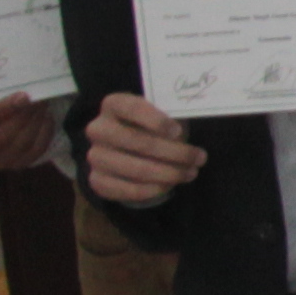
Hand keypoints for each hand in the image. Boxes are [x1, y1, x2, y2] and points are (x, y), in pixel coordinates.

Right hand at [80, 91, 201, 207]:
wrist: (131, 149)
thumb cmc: (154, 126)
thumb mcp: (164, 114)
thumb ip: (172, 116)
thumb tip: (181, 132)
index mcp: (113, 105)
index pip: (130, 107)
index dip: (154, 119)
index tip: (177, 131)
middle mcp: (98, 129)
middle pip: (136, 141)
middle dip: (174, 152)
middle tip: (200, 158)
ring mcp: (95, 156)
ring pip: (135, 169)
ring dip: (169, 174)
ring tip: (190, 173)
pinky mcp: (97, 180)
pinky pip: (126, 190)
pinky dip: (153, 189)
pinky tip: (169, 185)